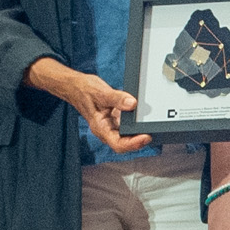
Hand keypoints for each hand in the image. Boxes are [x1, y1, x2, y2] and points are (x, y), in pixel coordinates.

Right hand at [34, 59, 152, 156]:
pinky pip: (128, 124)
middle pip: (125, 143)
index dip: (133, 144)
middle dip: (139, 140)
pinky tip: (144, 118)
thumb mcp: (101, 92)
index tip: (145, 137)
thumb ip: (117, 98)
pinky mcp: (116, 118)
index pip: (118, 144)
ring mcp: (111, 125)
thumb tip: (132, 104)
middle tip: (153, 132)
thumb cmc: (84, 90)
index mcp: (100, 127)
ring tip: (152, 126)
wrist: (76, 86)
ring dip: (139, 133)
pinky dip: (136, 123)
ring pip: (128, 135)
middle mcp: (106, 129)